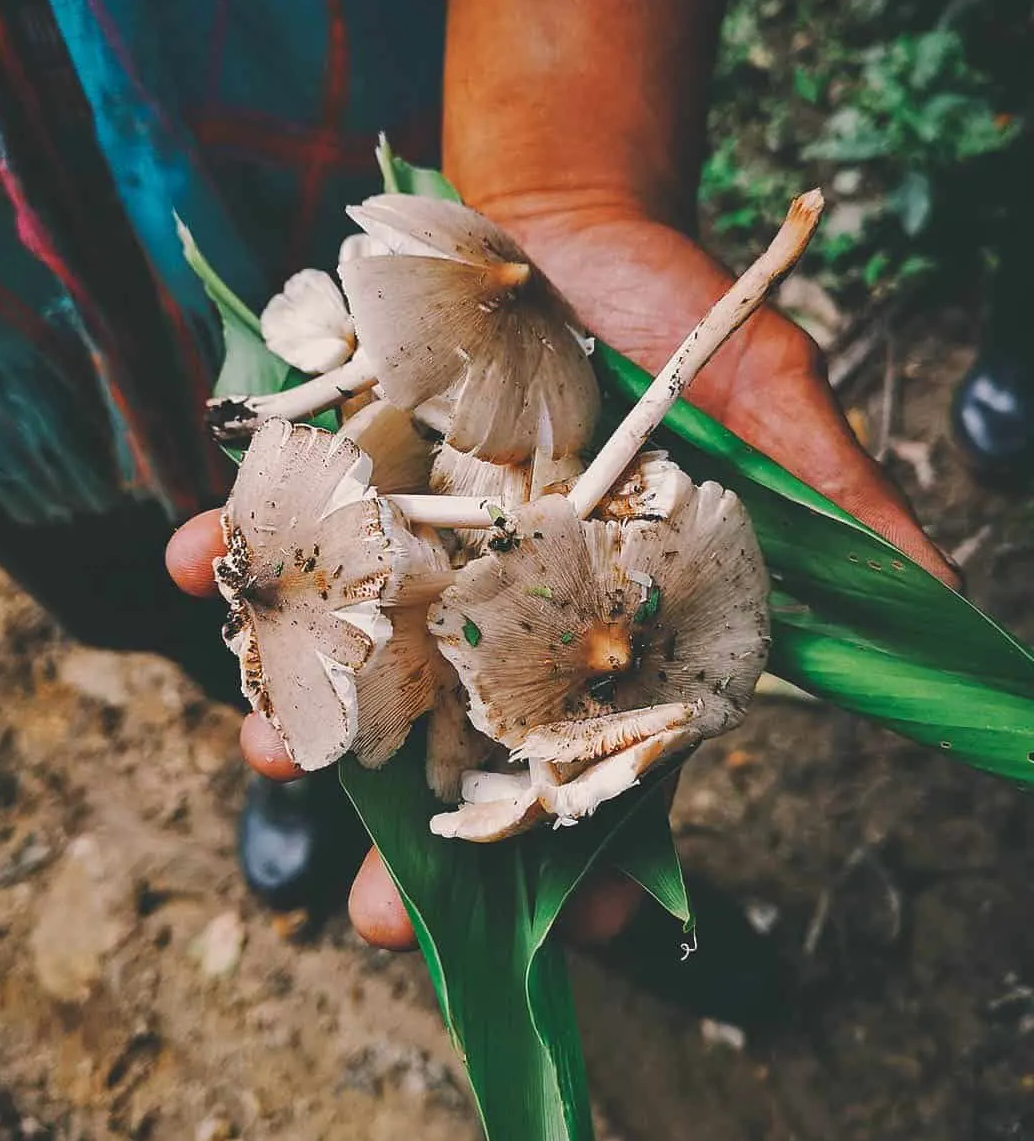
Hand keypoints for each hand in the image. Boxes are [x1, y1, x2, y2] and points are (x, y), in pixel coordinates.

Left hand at [166, 200, 953, 952]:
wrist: (557, 211)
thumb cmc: (673, 308)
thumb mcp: (761, 392)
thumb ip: (831, 496)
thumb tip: (946, 592)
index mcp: (601, 615)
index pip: (601, 755)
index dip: (591, 845)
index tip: (568, 929)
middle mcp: (496, 608)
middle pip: (461, 748)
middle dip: (418, 835)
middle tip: (381, 920)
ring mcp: (409, 553)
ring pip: (352, 661)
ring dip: (305, 708)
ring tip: (272, 747)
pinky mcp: (341, 483)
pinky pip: (277, 527)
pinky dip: (230, 542)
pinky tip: (193, 558)